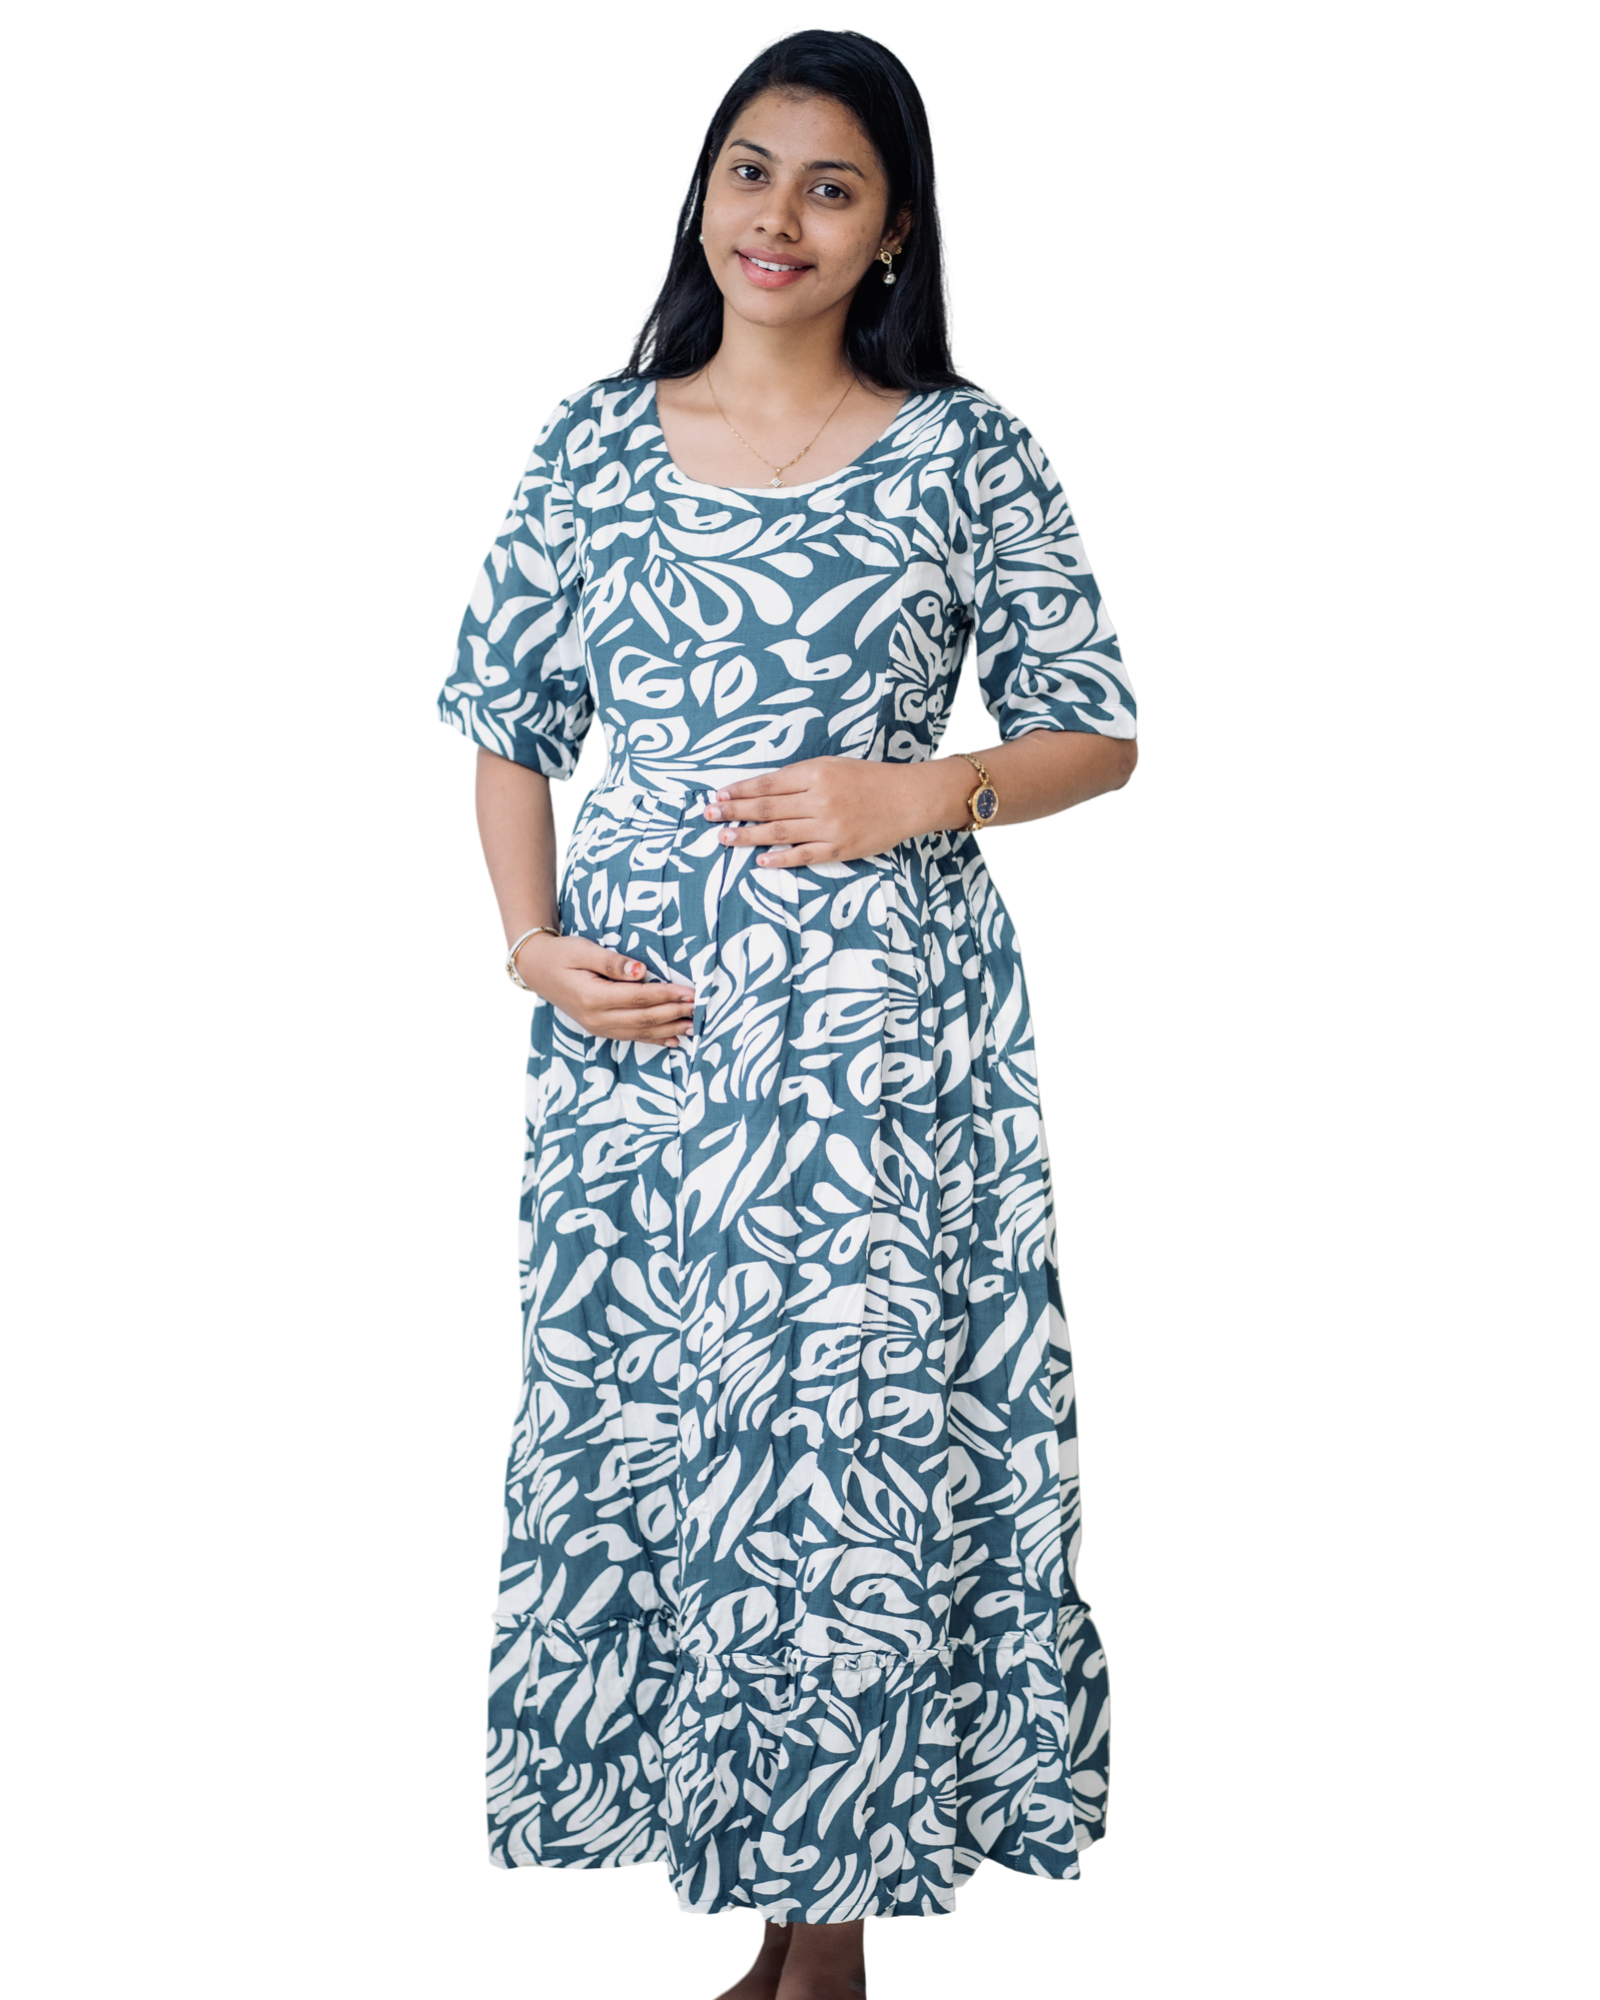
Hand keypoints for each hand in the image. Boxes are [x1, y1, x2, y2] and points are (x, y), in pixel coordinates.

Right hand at [512, 934, 694, 1045]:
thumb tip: (641, 970)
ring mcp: (597, 1027)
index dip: (667, 995)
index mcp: (592, 997)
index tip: (690, 991)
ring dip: (669, 1029)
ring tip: (694, 1025)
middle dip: (674, 1013)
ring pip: (640, 1032)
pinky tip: (673, 1040)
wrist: (537, 969)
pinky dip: (654, 1039)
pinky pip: (631, 1037)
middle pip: (643, 1019)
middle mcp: (595, 1018)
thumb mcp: (584, 949)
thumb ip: (612, 961)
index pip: (638, 998)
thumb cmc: (562, 954)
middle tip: (700, 1008)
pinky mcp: (599, 1029)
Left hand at [703, 756, 968, 867]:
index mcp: (816, 773)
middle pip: (767, 808)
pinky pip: (802, 855)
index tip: (718, 794)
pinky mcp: (839, 849)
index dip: (740, 791)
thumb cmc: (868, 779)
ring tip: (723, 838)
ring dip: (747, 836)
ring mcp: (828, 826)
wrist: (908, 798)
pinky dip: (779, 858)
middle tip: (708, 815)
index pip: (768, 784)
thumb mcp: (833, 765)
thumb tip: (763, 789)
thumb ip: (800, 777)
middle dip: (734, 811)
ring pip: (778, 833)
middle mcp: (819, 799)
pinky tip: (760, 860)